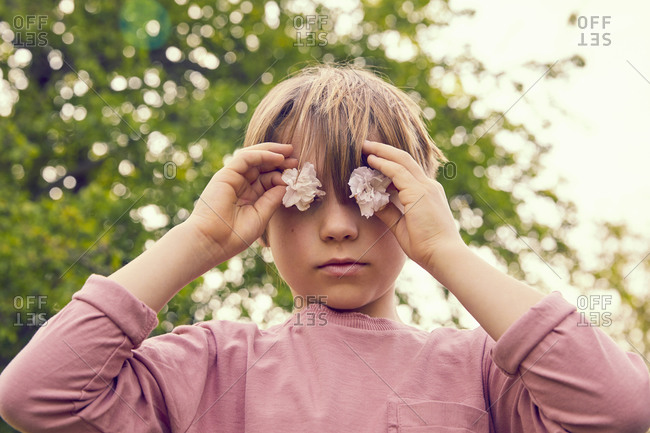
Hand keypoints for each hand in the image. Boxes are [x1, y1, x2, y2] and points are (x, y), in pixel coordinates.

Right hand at [185, 142, 297, 264]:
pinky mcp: (226, 175)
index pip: (267, 179)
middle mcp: (240, 185)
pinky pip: (245, 158)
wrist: (212, 242)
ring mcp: (232, 179)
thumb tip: (285, 184)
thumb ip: (272, 199)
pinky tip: (277, 157)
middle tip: (296, 158)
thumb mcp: (261, 216)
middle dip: (280, 160)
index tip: (297, 175)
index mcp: (249, 196)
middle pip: (262, 166)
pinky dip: (262, 155)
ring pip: (254, 157)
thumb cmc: (235, 235)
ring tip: (290, 151)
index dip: (282, 175)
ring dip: (272, 152)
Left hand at [362, 139, 463, 269]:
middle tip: (367, 145)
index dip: (389, 163)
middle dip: (385, 151)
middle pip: (405, 160)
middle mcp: (428, 186)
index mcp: (427, 194)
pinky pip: (398, 172)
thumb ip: (389, 212)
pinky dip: (383, 164)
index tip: (373, 160)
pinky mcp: (419, 192)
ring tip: (365, 146)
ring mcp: (425, 188)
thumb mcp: (401, 226)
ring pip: (401, 161)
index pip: (407, 171)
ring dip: (382, 152)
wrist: (443, 255)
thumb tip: (373, 202)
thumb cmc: (426, 246)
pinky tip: (371, 160)